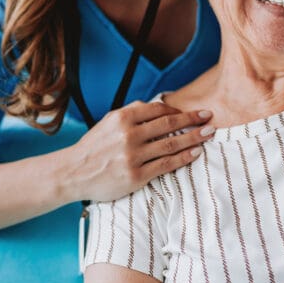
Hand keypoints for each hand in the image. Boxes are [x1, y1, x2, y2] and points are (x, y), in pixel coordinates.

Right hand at [69, 101, 211, 202]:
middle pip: (169, 125)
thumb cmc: (94, 147)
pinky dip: (183, 158)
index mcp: (122, 118)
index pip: (158, 110)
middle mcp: (129, 135)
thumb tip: (158, 106)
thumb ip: (131, 113)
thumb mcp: (108, 122)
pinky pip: (166, 164)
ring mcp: (133, 156)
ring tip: (208, 134)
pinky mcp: (136, 176)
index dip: (179, 110)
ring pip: (171, 144)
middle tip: (209, 118)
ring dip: (194, 138)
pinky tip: (195, 153)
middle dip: (193, 121)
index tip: (193, 112)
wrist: (73, 173)